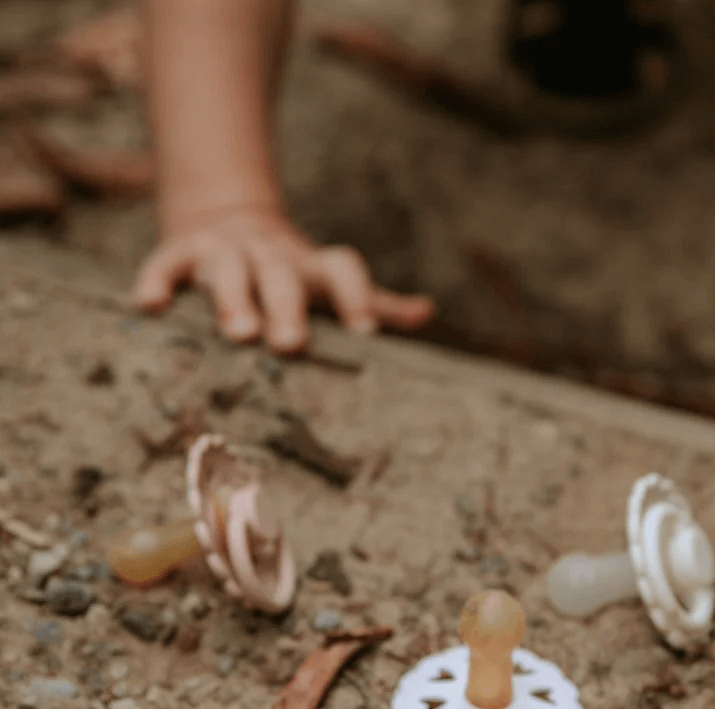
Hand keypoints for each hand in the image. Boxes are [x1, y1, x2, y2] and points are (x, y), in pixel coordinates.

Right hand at [134, 205, 433, 352]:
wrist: (231, 218)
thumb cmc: (293, 272)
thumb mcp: (332, 282)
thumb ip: (376, 302)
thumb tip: (426, 312)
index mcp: (314, 267)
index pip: (343, 271)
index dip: (357, 297)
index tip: (366, 332)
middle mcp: (274, 255)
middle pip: (283, 276)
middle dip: (288, 308)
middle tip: (291, 345)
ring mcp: (227, 250)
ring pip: (229, 269)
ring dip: (232, 298)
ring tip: (238, 333)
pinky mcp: (183, 251)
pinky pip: (167, 262)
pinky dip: (158, 280)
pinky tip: (150, 305)